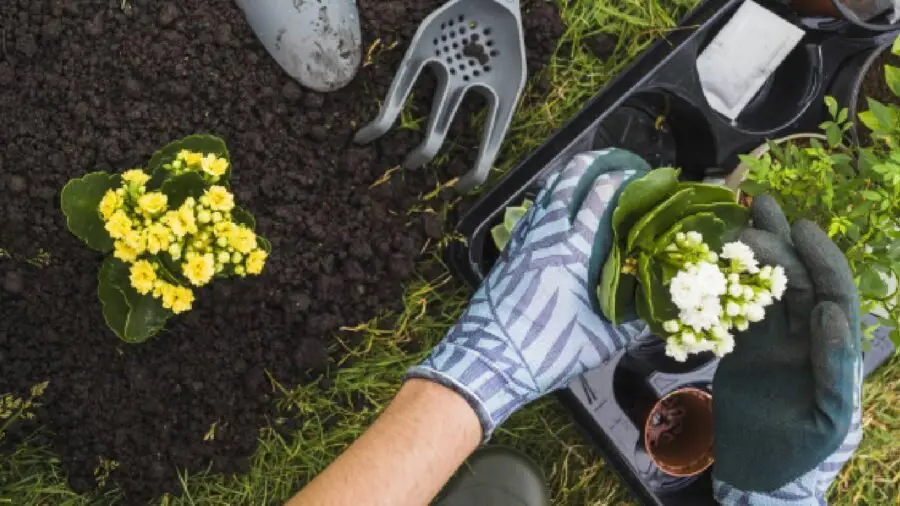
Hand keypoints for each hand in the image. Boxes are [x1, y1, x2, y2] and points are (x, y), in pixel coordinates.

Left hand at [408, 149, 650, 439]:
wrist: (489, 360)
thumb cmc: (545, 352)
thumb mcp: (601, 342)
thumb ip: (632, 321)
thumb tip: (656, 308)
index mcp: (573, 252)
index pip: (600, 198)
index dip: (621, 179)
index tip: (641, 174)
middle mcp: (546, 237)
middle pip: (569, 181)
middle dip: (594, 163)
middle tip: (615, 161)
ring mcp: (523, 241)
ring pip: (546, 194)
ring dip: (568, 178)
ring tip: (589, 173)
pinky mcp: (509, 252)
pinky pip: (532, 214)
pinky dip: (548, 200)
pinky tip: (556, 206)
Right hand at [712, 196, 862, 503]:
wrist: (759, 473)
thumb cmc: (800, 452)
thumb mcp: (827, 418)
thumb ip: (834, 368)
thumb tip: (829, 314)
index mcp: (830, 349)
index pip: (832, 294)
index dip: (821, 260)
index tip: (802, 229)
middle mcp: (804, 337)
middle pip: (797, 281)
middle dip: (781, 245)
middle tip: (757, 213)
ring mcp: (773, 341)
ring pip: (766, 288)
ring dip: (757, 254)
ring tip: (742, 216)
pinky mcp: (744, 348)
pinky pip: (736, 309)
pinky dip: (727, 284)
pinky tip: (716, 259)